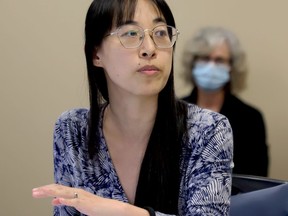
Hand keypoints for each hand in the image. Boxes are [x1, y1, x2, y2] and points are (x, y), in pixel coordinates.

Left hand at [32, 184, 149, 215]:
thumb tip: (54, 201)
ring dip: (50, 192)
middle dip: (44, 190)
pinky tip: (55, 200)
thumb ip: (66, 201)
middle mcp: (76, 191)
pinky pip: (72, 201)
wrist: (110, 208)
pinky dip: (63, 200)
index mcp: (75, 192)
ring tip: (40, 193)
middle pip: (58, 189)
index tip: (36, 191)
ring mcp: (80, 197)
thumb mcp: (78, 204)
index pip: (58, 188)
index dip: (47, 189)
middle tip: (33, 192)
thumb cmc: (95, 207)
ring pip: (63, 192)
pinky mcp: (84, 203)